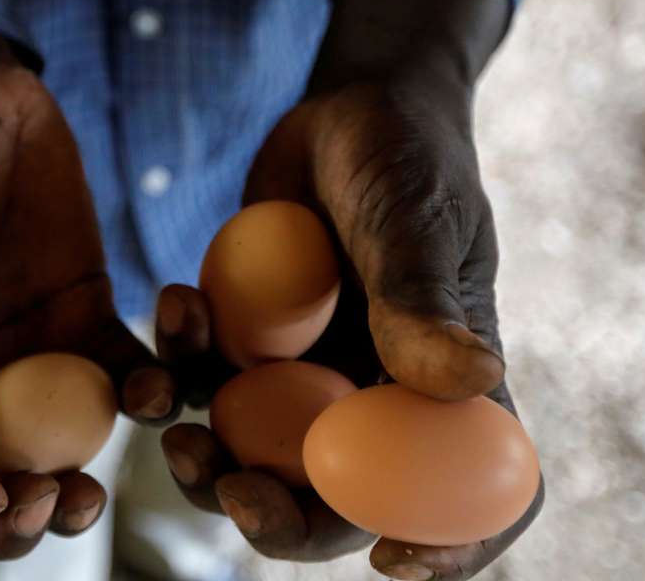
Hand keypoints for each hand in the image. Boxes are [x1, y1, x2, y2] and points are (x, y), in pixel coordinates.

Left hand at [160, 0, 541, 578]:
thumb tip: (467, 383)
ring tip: (170, 430)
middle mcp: (376, 399)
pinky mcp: (247, 345)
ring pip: (256, 458)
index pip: (474, 493)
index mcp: (446, 388)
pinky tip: (177, 305)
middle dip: (281, 516)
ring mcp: (306, 380)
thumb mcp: (415, 216)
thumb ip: (423, 295)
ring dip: (209, 463)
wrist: (348, 110)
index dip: (448, 546)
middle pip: (338, 499)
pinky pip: (203, 384)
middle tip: (229, 490)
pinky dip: (177, 365)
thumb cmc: (405, 157)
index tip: (394, 563)